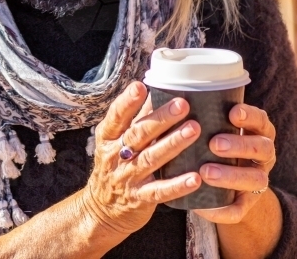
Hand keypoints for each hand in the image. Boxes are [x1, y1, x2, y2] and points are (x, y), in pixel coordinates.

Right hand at [79, 81, 202, 238]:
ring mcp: (128, 178)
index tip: (141, 86)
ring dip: (173, 143)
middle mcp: (116, 155)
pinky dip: (177, 185)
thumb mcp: (113, 142)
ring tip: (193, 130)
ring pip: (151, 158)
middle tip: (182, 104)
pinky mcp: (140, 199)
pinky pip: (160, 191)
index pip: (117, 116)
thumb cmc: (114, 167)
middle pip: (139, 134)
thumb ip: (132, 119)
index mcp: (108, 137)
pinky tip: (195, 178)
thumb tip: (154, 90)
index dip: (128, 101)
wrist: (101, 210)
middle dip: (161, 118)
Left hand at [194, 103, 276, 224]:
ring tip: (205, 171)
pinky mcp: (247, 203)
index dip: (250, 116)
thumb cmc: (212, 137)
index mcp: (257, 130)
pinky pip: (240, 210)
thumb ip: (198, 110)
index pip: (261, 120)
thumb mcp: (212, 123)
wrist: (225, 178)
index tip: (232, 113)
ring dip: (232, 175)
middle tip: (214, 143)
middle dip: (239, 145)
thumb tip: (160, 92)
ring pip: (256, 180)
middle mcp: (263, 154)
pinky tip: (204, 207)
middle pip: (262, 149)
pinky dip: (223, 210)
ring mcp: (258, 179)